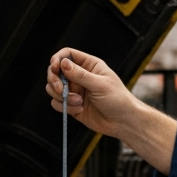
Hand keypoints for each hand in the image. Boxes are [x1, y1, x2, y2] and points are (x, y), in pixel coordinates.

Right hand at [45, 48, 176, 173]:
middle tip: (61, 90)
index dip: (57, 59)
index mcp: (89, 65)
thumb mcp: (100, 84)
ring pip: (53, 88)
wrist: (123, 122)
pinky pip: (57, 103)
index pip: (67, 54)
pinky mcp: (72, 105)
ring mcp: (75, 90)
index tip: (54, 68)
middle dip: (54, 80)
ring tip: (78, 102)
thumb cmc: (117, 99)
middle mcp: (79, 76)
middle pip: (55, 71)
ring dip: (62, 96)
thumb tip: (63, 63)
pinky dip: (64, 107)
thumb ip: (80, 74)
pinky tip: (79, 110)